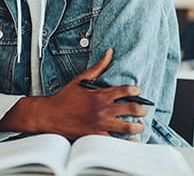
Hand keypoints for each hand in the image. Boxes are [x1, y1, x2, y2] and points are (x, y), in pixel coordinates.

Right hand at [0, 48, 147, 139]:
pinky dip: (127, 141)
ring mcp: (100, 124)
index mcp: (100, 94)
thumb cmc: (65, 97)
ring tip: (139, 125)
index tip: (138, 92)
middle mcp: (103, 110)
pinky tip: (131, 139)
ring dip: (138, 126)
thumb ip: (98, 66)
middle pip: (132, 108)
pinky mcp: (96, 137)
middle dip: (142, 109)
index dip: (136, 91)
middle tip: (143, 109)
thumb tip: (109, 52)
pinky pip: (116, 141)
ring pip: (128, 127)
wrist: (49, 115)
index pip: (126, 90)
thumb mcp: (81, 79)